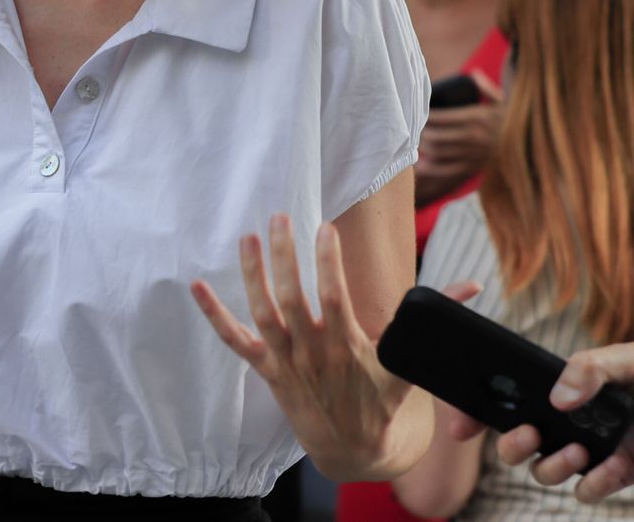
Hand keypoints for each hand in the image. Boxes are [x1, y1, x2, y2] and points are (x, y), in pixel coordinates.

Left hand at [191, 215, 420, 481]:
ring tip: (247, 238)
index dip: (329, 263)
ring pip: (263, 313)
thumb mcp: (410, 366)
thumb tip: (471, 286)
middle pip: (293, 299)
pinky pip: (235, 341)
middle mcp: (313, 353)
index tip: (326, 228)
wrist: (355, 452)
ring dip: (252, 275)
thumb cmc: (383, 402)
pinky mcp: (266, 371)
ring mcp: (286, 362)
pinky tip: (197, 286)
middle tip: (279, 216)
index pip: (335, 299)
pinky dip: (214, 314)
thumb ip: (431, 322)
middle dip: (285, 256)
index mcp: (348, 348)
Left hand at [416, 72, 503, 203]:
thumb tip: (473, 73)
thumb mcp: (504, 102)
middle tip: (410, 128)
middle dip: (420, 133)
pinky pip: (447, 170)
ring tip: (414, 142)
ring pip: (439, 153)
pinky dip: (432, 168)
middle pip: (436, 136)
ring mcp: (474, 154)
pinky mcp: (475, 168)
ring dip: (423, 148)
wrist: (535, 148)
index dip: (424, 116)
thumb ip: (486, 88)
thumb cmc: (515, 122)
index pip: (441, 117)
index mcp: (478, 118)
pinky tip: (422, 164)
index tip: (416, 113)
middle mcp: (475, 137)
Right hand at [448, 343, 633, 502]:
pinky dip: (593, 483)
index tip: (459, 428)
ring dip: (551, 466)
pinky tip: (607, 467)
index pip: (504, 401)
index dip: (473, 415)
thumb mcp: (622, 358)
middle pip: (516, 444)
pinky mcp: (619, 471)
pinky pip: (589, 489)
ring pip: (546, 471)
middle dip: (510, 446)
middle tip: (528, 435)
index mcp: (559, 389)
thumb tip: (558, 400)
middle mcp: (567, 420)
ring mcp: (591, 447)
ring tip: (575, 451)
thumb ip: (588, 368)